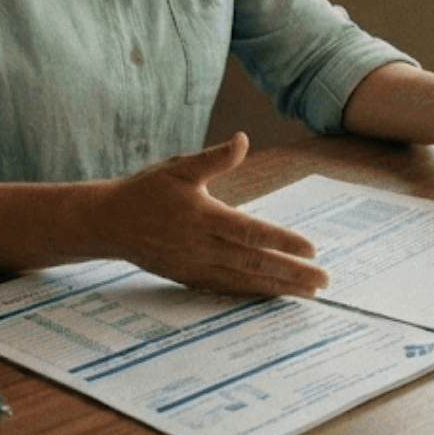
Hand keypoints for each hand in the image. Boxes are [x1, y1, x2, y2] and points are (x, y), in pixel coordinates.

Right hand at [101, 133, 329, 296]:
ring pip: (244, 281)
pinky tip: (275, 295)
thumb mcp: (178, 167)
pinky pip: (227, 289)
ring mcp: (195, 266)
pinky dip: (253, 294)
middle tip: (324, 279)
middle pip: (254, 263)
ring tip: (309, 292)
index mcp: (202, 216)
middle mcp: (201, 246)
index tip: (311, 248)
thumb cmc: (146, 191)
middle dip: (292, 272)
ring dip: (278, 287)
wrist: (109, 223)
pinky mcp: (190, 278)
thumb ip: (214, 158)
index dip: (282, 241)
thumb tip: (243, 139)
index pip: (251, 231)